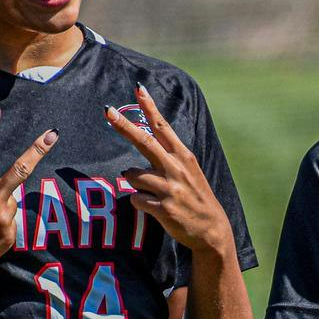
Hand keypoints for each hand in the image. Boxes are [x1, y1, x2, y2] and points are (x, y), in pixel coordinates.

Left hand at [108, 85, 231, 253]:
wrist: (211, 229)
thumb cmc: (195, 197)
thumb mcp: (188, 171)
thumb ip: (167, 157)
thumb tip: (141, 146)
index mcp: (183, 156)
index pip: (162, 126)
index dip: (149, 107)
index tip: (138, 88)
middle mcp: (176, 168)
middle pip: (144, 141)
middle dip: (124, 125)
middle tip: (108, 110)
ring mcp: (170, 188)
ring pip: (133, 175)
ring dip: (134, 182)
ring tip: (152, 191)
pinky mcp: (163, 208)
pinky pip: (135, 199)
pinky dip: (140, 202)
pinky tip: (154, 207)